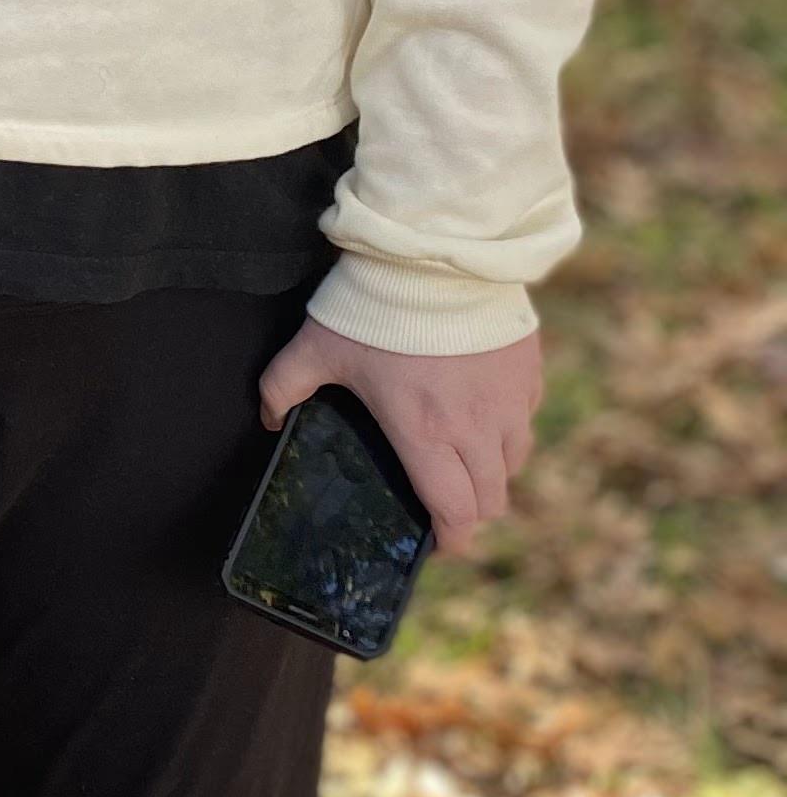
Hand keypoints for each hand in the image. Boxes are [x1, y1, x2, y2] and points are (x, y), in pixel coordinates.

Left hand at [255, 319, 543, 556]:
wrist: (434, 252)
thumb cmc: (371, 307)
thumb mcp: (314, 348)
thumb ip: (282, 387)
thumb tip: (269, 419)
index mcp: (424, 433)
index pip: (454, 511)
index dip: (451, 539)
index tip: (437, 543)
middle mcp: (475, 428)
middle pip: (492, 499)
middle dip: (471, 513)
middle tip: (448, 506)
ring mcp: (508, 401)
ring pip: (514, 463)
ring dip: (493, 474)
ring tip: (466, 464)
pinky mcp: (528, 371)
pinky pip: (525, 418)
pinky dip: (508, 430)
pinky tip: (483, 416)